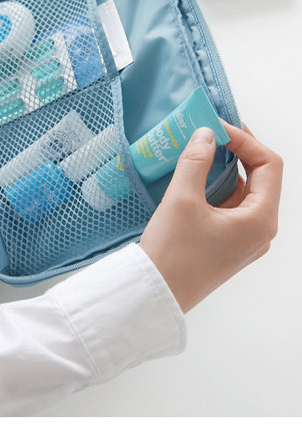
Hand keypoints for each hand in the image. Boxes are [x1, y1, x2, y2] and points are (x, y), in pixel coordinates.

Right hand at [139, 122, 282, 312]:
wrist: (154, 295)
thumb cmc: (172, 253)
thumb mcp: (181, 200)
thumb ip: (196, 161)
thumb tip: (206, 134)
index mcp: (261, 219)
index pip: (269, 165)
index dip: (246, 140)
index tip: (216, 128)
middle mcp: (261, 230)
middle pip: (261, 178)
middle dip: (237, 151)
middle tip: (210, 132)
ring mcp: (245, 240)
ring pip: (244, 193)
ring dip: (224, 169)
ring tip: (198, 150)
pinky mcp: (227, 246)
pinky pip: (230, 208)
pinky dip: (216, 188)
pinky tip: (193, 179)